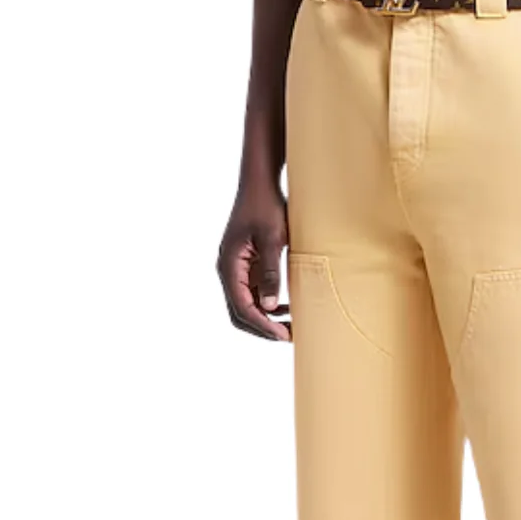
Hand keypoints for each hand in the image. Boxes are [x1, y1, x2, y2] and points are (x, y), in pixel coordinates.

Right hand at [218, 184, 291, 340]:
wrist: (260, 183)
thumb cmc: (265, 206)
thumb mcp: (272, 239)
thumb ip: (270, 273)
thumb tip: (269, 306)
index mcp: (229, 265)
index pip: (242, 307)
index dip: (263, 325)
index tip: (284, 335)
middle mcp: (228, 270)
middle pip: (239, 312)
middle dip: (262, 327)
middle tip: (289, 336)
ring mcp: (236, 268)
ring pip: (246, 304)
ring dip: (266, 317)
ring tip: (292, 325)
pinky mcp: (246, 264)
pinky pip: (253, 292)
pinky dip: (268, 304)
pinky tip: (287, 307)